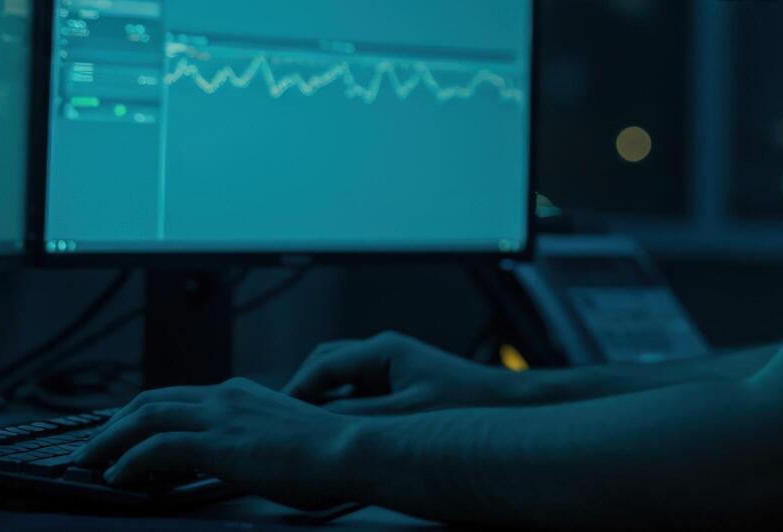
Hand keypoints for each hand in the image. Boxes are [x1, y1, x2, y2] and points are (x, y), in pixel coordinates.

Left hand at [70, 377, 362, 509]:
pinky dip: (128, 460)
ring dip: (109, 440)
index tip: (122, 431)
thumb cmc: (328, 454)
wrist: (348, 449)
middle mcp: (223, 396)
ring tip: (89, 461)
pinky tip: (116, 475)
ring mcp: (218, 415)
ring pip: (143, 418)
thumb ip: (253, 440)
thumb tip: (239, 460)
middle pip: (150, 401)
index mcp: (238, 393)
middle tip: (92, 446)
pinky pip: (156, 447)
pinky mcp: (216, 441)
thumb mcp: (282, 438)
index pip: (176, 397)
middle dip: (114, 423)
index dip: (142, 414)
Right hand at [283, 330, 512, 413]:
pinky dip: (342, 408)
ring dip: (323, 400)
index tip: (278, 413)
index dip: (296, 390)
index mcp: (383, 350)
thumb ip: (357, 418)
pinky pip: (358, 392)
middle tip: (284, 418)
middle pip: (327, 364)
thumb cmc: (462, 404)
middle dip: (303, 390)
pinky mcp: (399, 384)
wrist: (503, 403)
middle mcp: (384, 353)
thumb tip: (317, 423)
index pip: (322, 365)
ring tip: (306, 427)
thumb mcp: (403, 416)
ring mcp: (391, 367)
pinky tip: (338, 432)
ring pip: (341, 379)